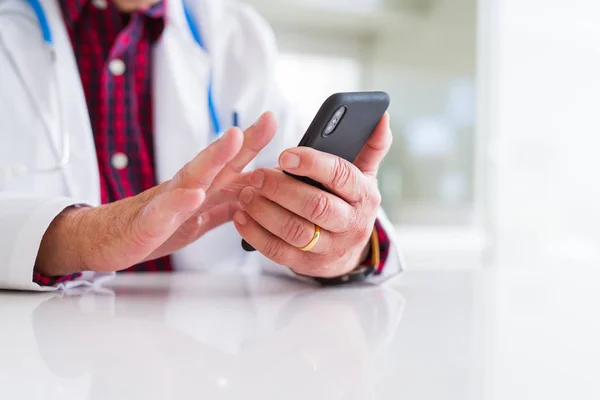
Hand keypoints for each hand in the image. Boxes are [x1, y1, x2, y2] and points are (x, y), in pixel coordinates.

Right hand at [35, 113, 277, 275]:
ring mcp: (166, 203)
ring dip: (215, 157)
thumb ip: (225, 206)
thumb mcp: (198, 219)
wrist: (104, 239)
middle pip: (218, 162)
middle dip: (243, 141)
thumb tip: (254, 195)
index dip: (254, 144)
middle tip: (266, 120)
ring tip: (234, 139)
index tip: (273, 120)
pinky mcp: (148, 224)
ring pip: (193, 176)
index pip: (232, 165)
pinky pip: (164, 213)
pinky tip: (194, 195)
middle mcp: (186, 188)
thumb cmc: (153, 226)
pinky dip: (179, 203)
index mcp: (201, 189)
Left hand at [233, 114, 391, 277]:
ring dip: (266, 212)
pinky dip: (257, 235)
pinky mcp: (308, 266)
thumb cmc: (349, 202)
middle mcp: (352, 224)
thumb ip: (371, 145)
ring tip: (246, 194)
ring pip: (296, 231)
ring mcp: (330, 248)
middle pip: (317, 206)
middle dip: (283, 189)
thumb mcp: (365, 175)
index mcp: (364, 195)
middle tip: (257, 175)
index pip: (342, 176)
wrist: (348, 250)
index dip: (312, 164)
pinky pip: (279, 252)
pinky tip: (241, 218)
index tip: (284, 154)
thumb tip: (381, 116)